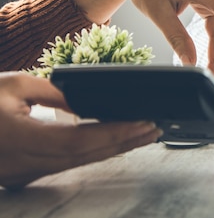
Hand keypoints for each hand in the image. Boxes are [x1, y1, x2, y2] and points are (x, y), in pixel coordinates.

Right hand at [0, 72, 161, 189]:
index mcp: (23, 139)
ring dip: (112, 149)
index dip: (116, 132)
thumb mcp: (14, 85)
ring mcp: (25, 172)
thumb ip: (54, 92)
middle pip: (87, 155)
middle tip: (154, 129)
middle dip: (125, 142)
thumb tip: (87, 96)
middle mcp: (26, 162)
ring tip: (142, 136)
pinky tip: (110, 144)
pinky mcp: (24, 173)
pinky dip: (93, 153)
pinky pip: (66, 164)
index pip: (82, 139)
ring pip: (79, 163)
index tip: (144, 122)